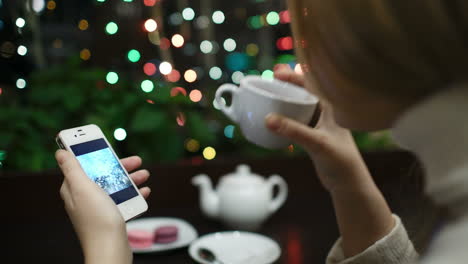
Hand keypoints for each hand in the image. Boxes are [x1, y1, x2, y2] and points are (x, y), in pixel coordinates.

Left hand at [55, 150, 150, 263]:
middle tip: (136, 160)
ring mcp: (98, 208)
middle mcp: (85, 198)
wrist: (110, 249)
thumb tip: (60, 152)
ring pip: (115, 187)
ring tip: (144, 175)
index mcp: (75, 189)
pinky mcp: (110, 218)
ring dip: (130, 179)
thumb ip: (72, 169)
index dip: (94, 153)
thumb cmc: (97, 220)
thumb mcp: (83, 188)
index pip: (83, 165)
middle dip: (120, 166)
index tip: (102, 143)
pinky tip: (143, 192)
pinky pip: (123, 201)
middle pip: (103, 174)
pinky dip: (133, 194)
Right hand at [266, 66, 371, 192]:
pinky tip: (274, 121)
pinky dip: (285, 118)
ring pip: (298, 107)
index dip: (293, 76)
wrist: (348, 183)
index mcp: (331, 107)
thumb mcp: (317, 143)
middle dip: (285, 85)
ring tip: (268, 98)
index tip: (275, 74)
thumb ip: (294, 130)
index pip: (311, 83)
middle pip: (303, 92)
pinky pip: (295, 121)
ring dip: (284, 102)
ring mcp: (318, 124)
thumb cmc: (341, 160)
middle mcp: (325, 112)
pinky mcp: (313, 136)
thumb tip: (268, 119)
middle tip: (268, 82)